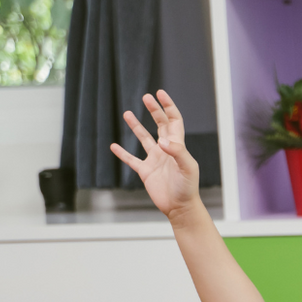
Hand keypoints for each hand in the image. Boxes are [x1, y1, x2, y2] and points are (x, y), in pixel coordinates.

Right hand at [111, 90, 201, 218]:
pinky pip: (131, 160)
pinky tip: (113, 146)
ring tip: (126, 113)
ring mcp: (155, 160)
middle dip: (154, 110)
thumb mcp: (187, 168)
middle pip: (159, 125)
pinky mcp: (146, 171)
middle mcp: (166, 150)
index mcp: (177, 145)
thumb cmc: (188, 188)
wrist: (180, 207)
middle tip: (146, 97)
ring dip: (136, 126)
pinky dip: (122, 153)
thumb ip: (177, 152)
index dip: (168, 107)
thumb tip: (162, 142)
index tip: (160, 94)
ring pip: (143, 139)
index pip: (173, 121)